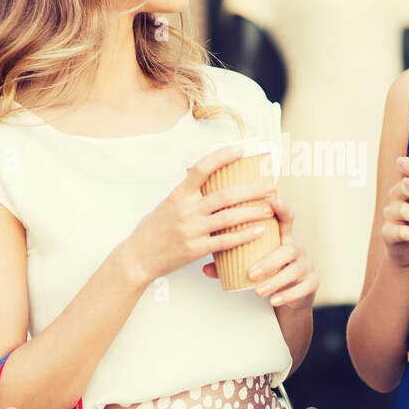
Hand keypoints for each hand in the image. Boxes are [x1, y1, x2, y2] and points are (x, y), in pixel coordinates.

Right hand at [123, 144, 277, 284]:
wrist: (138, 257)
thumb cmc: (153, 229)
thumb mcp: (166, 204)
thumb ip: (187, 192)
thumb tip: (203, 175)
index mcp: (178, 194)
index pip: (202, 168)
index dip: (222, 157)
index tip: (241, 150)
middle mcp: (186, 210)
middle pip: (225, 195)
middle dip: (252, 190)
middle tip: (271, 185)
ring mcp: (191, 230)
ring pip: (229, 218)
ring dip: (253, 212)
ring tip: (270, 208)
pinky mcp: (195, 249)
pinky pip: (225, 242)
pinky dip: (244, 236)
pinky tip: (259, 231)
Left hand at [203, 195, 317, 310]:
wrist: (291, 296)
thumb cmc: (269, 272)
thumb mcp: (252, 264)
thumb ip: (230, 264)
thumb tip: (205, 268)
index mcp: (282, 238)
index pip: (285, 219)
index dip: (282, 210)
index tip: (273, 202)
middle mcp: (297, 248)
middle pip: (288, 249)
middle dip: (270, 262)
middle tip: (251, 273)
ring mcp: (307, 265)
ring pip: (295, 270)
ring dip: (275, 281)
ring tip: (258, 291)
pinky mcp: (312, 282)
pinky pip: (303, 288)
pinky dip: (288, 295)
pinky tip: (274, 300)